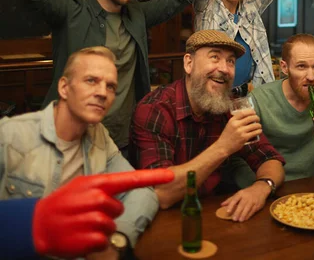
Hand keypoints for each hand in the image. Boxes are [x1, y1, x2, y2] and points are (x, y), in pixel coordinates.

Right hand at [33, 169, 173, 257]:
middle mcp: (97, 198)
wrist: (38, 224)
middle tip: (87, 213)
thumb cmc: (63, 203)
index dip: (152, 177)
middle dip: (107, 214)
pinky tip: (81, 236)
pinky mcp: (89, 239)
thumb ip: (103, 188)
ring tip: (81, 224)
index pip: (130, 179)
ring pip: (112, 226)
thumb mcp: (81, 186)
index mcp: (97, 183)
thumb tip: (118, 194)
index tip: (171, 175)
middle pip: (118, 209)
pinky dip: (95, 242)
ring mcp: (93, 219)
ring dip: (100, 229)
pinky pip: (104, 241)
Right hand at [217, 109, 261, 155]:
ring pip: (254, 125)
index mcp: (232, 120)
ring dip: (259, 125)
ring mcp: (241, 131)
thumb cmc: (227, 135)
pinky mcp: (244, 138)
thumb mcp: (229, 125)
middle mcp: (237, 124)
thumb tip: (247, 116)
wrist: (223, 146)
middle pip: (250, 118)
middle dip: (256, 117)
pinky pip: (254, 133)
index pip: (243, 112)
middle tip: (258, 119)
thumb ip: (236, 120)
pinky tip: (259, 131)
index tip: (254, 112)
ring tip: (259, 126)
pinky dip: (259, 131)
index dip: (250, 111)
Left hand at [220, 182, 267, 221]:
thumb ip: (231, 199)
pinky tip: (245, 219)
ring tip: (239, 220)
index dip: (231, 205)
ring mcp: (252, 201)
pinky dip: (248, 215)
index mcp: (241, 193)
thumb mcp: (239, 193)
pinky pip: (252, 211)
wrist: (260, 189)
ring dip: (243, 215)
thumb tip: (222, 205)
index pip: (235, 199)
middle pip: (241, 205)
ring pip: (247, 209)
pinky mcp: (257, 205)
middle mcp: (247, 197)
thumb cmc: (248, 192)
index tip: (227, 211)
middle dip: (237, 212)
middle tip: (233, 219)